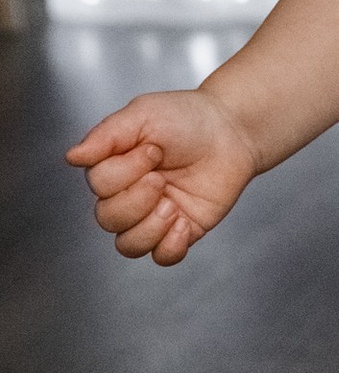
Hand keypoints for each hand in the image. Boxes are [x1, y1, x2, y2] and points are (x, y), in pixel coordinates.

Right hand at [65, 89, 261, 264]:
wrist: (231, 130)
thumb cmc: (186, 118)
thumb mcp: (142, 115)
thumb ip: (106, 136)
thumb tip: (72, 157)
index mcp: (113, 167)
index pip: (99, 185)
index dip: (125, 171)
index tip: (154, 149)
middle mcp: (128, 195)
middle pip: (107, 218)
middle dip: (136, 199)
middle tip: (162, 177)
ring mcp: (154, 216)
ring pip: (128, 245)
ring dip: (149, 227)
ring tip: (172, 205)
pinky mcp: (181, 230)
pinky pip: (162, 257)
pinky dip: (169, 246)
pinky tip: (183, 223)